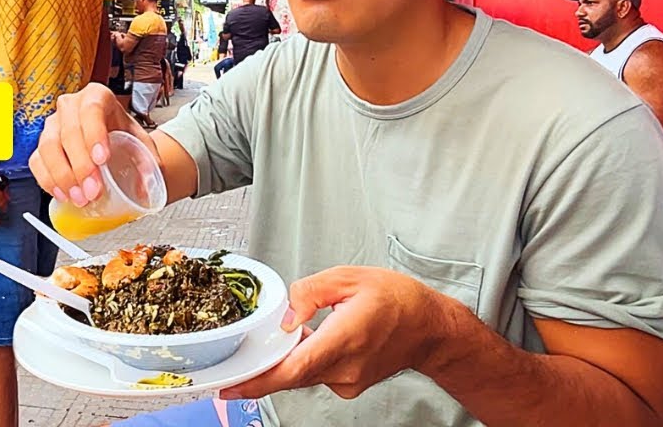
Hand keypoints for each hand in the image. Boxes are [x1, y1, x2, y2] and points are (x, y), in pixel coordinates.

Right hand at [29, 83, 158, 205]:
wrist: (116, 143)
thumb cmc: (126, 138)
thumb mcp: (144, 146)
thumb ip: (149, 164)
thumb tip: (146, 188)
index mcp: (97, 96)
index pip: (92, 110)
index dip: (94, 135)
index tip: (102, 160)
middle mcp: (71, 106)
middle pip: (68, 131)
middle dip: (80, 165)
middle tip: (93, 190)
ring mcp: (53, 124)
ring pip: (48, 147)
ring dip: (63, 176)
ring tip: (79, 198)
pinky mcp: (41, 145)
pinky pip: (37, 161)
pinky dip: (47, 180)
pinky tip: (62, 194)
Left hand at [219, 266, 453, 400]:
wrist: (430, 328)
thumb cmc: (397, 299)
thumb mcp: (349, 278)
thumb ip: (310, 292)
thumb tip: (286, 317)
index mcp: (345, 338)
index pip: (294, 368)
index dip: (260, 380)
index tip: (232, 386)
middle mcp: (345, 368)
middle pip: (291, 375)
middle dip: (260, 371)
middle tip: (232, 368)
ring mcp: (347, 381)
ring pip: (301, 375)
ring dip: (284, 360)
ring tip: (282, 339)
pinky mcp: (348, 384)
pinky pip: (314, 374)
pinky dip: (302, 360)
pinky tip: (306, 341)